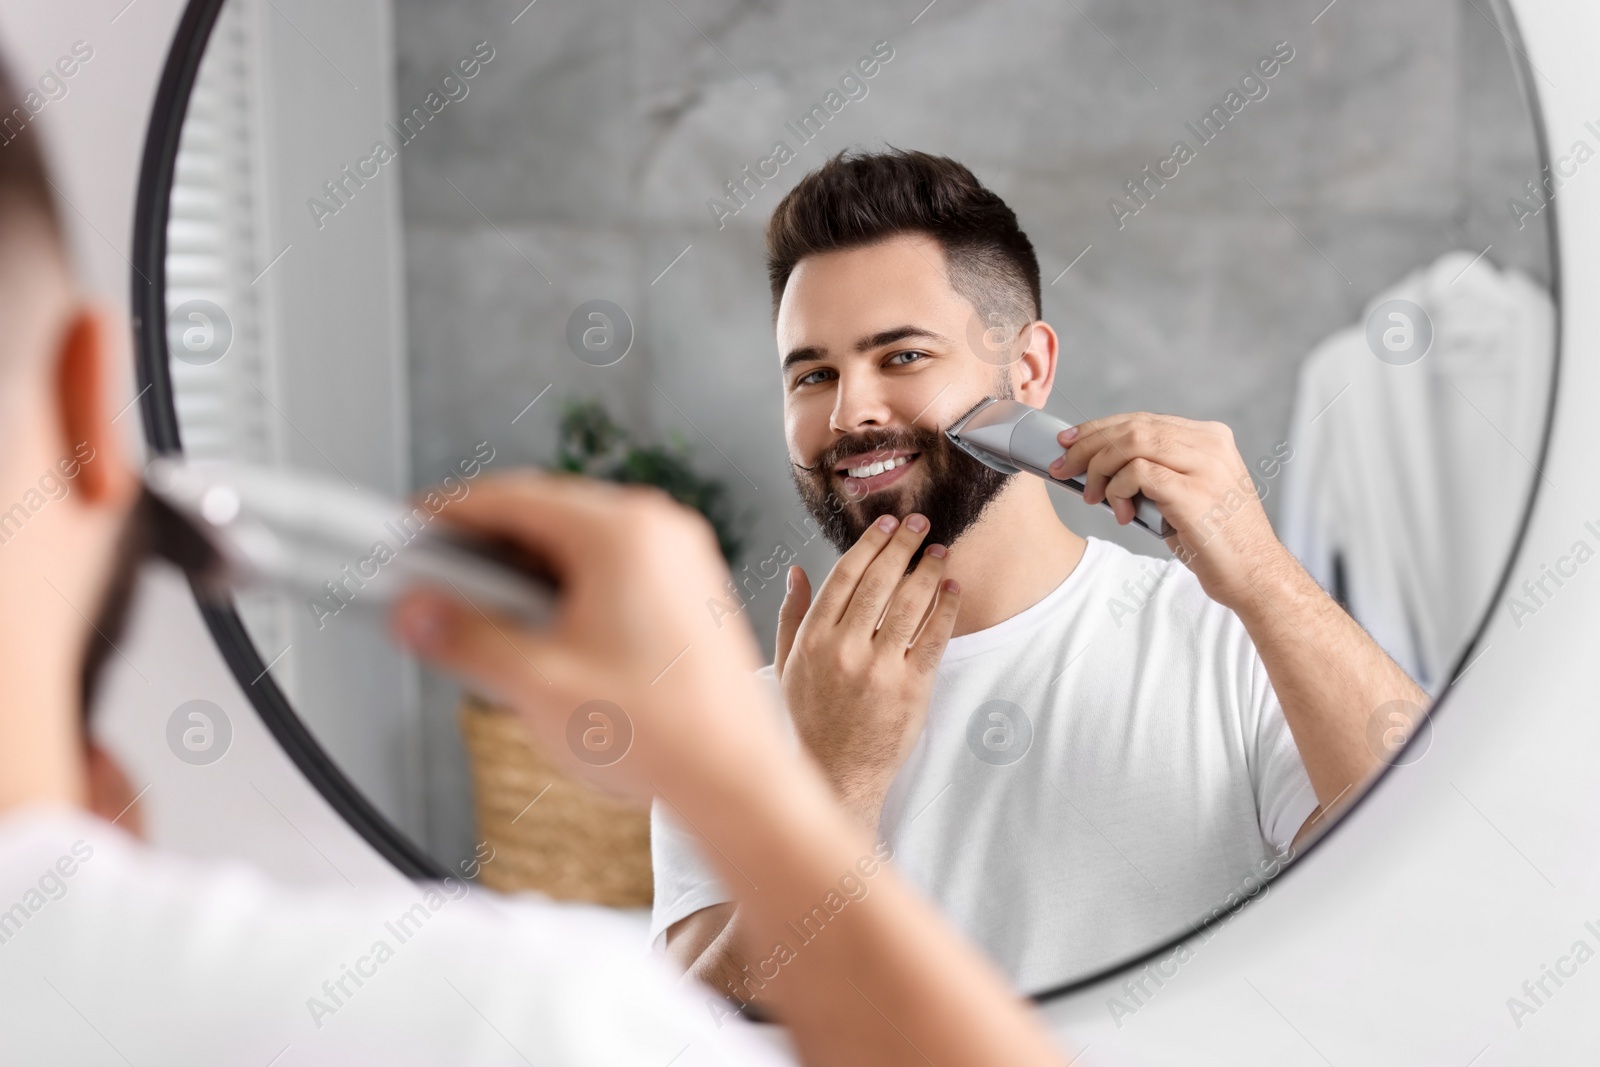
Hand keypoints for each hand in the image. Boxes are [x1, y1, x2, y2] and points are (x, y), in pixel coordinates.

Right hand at [389, 471, 776, 806]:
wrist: (735, 778)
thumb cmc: (658, 733)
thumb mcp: (536, 684)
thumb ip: (464, 639)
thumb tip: (412, 610)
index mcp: (622, 533)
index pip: (514, 497)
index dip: (451, 513)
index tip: (412, 528)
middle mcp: (659, 528)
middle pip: (548, 512)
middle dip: (488, 546)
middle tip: (436, 578)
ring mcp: (682, 554)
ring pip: (580, 539)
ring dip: (528, 568)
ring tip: (484, 614)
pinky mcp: (690, 586)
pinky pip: (615, 563)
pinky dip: (570, 583)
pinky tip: (543, 629)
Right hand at [775, 513, 961, 828]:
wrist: (838, 773)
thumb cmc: (812, 720)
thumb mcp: (788, 666)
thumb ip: (792, 616)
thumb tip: (795, 571)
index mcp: (813, 639)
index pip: (844, 576)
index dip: (868, 544)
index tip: (886, 523)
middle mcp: (844, 649)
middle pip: (879, 581)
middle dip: (902, 544)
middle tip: (920, 522)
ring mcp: (879, 668)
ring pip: (909, 604)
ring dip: (928, 570)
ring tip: (940, 551)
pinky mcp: (911, 688)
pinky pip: (933, 637)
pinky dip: (945, 608)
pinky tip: (952, 589)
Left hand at [1049, 413, 1292, 610]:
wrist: (1253, 575)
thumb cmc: (1215, 540)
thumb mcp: (1186, 492)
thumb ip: (1156, 470)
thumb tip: (1098, 462)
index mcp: (1211, 438)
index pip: (1143, 419)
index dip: (1099, 428)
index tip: (1069, 442)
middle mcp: (1210, 443)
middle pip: (1132, 427)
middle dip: (1088, 446)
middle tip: (1063, 468)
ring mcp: (1205, 465)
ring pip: (1130, 444)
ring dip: (1099, 470)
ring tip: (1093, 498)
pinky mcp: (1194, 491)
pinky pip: (1137, 473)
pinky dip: (1117, 490)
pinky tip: (1120, 513)